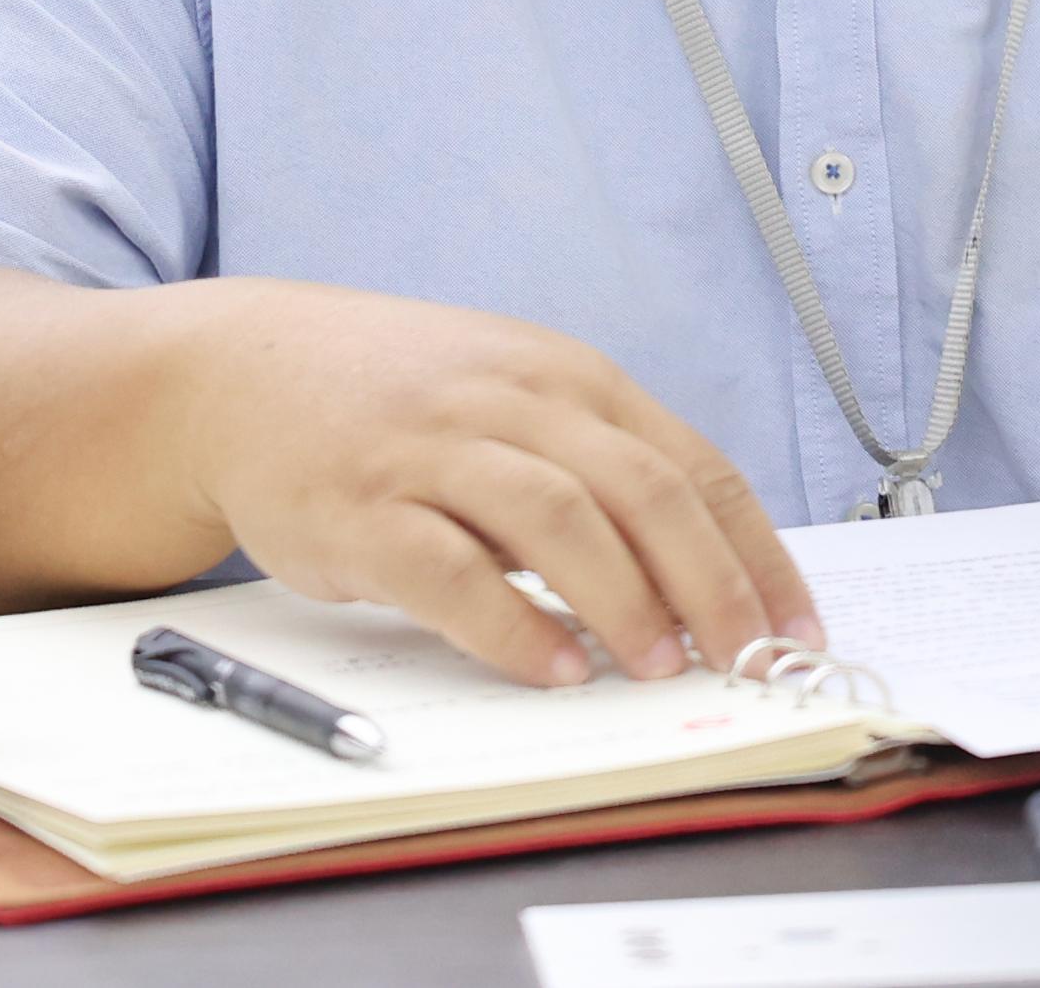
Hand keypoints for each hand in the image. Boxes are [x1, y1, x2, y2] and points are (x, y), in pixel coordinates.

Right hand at [152, 281, 823, 689]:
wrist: (244, 371)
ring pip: (558, 521)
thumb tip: (704, 574)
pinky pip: (451, 570)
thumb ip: (597, 466)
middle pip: (642, 492)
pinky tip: (551, 668)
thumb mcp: (513, 401)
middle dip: (712, 584)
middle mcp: (512, 404)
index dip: (755, 553)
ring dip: (625, 601)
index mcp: (568, 380)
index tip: (795, 628)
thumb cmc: (400, 401)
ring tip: (662, 668)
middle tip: (750, 660)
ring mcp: (435, 451)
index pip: (692, 467)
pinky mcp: (365, 508)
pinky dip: (511, 624)